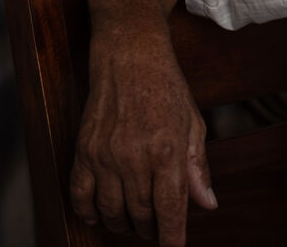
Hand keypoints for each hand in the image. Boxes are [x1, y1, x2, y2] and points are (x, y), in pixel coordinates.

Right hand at [70, 24, 216, 245]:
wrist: (130, 58)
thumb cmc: (167, 89)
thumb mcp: (193, 125)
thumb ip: (197, 168)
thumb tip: (206, 205)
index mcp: (168, 151)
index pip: (170, 209)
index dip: (172, 236)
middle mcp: (135, 158)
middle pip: (140, 214)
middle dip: (150, 230)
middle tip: (156, 230)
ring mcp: (105, 156)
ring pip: (111, 210)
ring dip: (123, 224)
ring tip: (134, 223)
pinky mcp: (84, 151)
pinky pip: (80, 195)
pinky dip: (89, 212)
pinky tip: (100, 215)